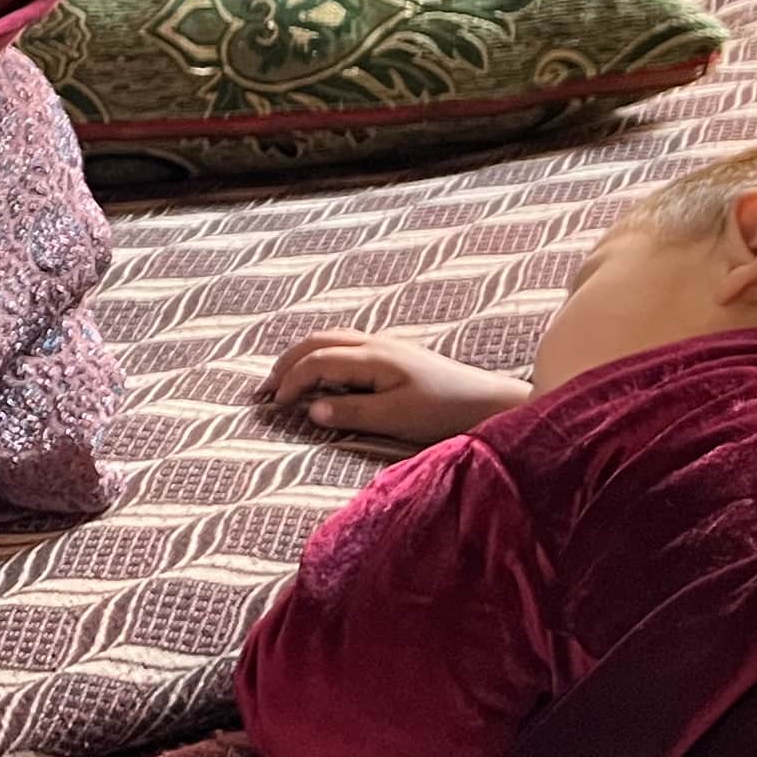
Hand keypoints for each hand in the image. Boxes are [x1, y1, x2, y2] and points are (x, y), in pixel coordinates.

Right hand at [263, 331, 532, 447]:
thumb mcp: (396, 418)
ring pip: (332, 339)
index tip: (273, 405)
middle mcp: (377, 343)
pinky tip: (324, 372)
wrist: (491, 402)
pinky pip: (347, 345)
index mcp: (373, 357)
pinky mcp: (398, 354)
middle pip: (318, 341)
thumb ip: (351, 412)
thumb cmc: (445, 412)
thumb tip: (311, 409)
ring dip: (304, 355)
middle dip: (287, 361)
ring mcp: (388, 345)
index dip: (290, 381)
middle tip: (264, 387)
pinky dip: (322, 355)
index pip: (316, 362)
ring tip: (285, 377)